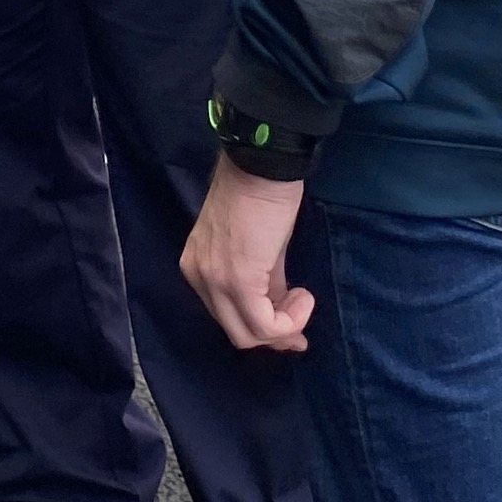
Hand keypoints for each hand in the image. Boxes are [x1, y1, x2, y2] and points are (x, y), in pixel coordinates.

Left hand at [180, 157, 312, 352]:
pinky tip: (304, 298)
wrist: (263, 165)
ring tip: (303, 302)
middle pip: (235, 330)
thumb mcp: (260, 248)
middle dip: (272, 335)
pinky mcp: (238, 281)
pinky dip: (288, 321)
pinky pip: (263, 324)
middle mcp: (198, 277)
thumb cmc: (263, 195)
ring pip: (247, 334)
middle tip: (301, 332)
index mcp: (198, 266)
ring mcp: (214, 281)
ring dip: (283, 328)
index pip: (226, 315)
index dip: (260, 327)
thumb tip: (284, 318)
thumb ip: (266, 283)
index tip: (290, 332)